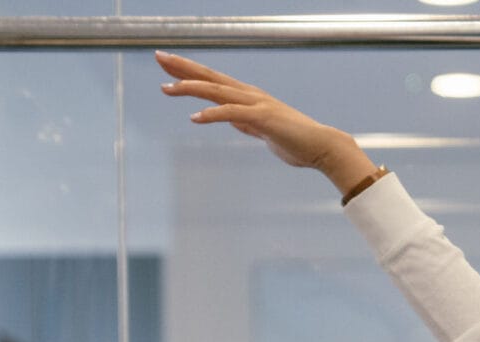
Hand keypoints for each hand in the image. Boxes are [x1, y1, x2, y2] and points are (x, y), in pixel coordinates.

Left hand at [155, 52, 375, 191]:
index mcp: (247, 96)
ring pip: (217, 91)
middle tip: (159, 57)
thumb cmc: (293, 140)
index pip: (211, 80)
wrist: (320, 147)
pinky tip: (195, 117)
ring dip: (191, 88)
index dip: (188, 71)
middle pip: (210, 77)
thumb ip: (244, 121)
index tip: (167, 65)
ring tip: (168, 88)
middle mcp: (249, 94)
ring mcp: (256, 104)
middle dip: (183, 67)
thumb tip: (228, 118)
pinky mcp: (263, 118)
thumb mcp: (261, 129)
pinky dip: (213, 114)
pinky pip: (233, 114)